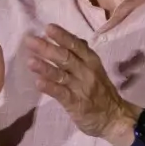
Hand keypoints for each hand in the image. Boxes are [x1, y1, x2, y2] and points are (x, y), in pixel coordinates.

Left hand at [25, 24, 132, 140]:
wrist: (114, 118)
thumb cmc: (101, 91)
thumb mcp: (95, 69)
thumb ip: (82, 55)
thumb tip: (66, 37)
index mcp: (91, 61)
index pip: (76, 45)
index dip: (62, 36)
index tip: (48, 27)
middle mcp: (86, 72)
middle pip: (66, 57)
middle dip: (47, 48)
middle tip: (30, 40)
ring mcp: (81, 88)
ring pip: (61, 75)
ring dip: (45, 67)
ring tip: (30, 61)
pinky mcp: (75, 104)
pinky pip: (61, 94)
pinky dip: (50, 87)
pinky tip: (38, 83)